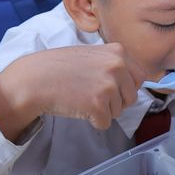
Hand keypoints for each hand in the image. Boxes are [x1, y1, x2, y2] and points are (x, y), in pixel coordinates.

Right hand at [0, 43, 146, 136]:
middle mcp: (117, 66)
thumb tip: (135, 81)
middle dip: (115, 101)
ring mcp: (109, 86)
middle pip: (131, 96)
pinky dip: (93, 121)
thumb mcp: (92, 55)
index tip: (109, 88)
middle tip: (91, 94)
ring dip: (102, 110)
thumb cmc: (59, 67)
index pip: (140, 76)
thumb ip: (113, 64)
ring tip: (81, 97)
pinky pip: (105, 123)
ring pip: (119, 111)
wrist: (34, 79)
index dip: (124, 87)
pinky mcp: (99, 105)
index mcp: (118, 51)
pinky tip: (78, 107)